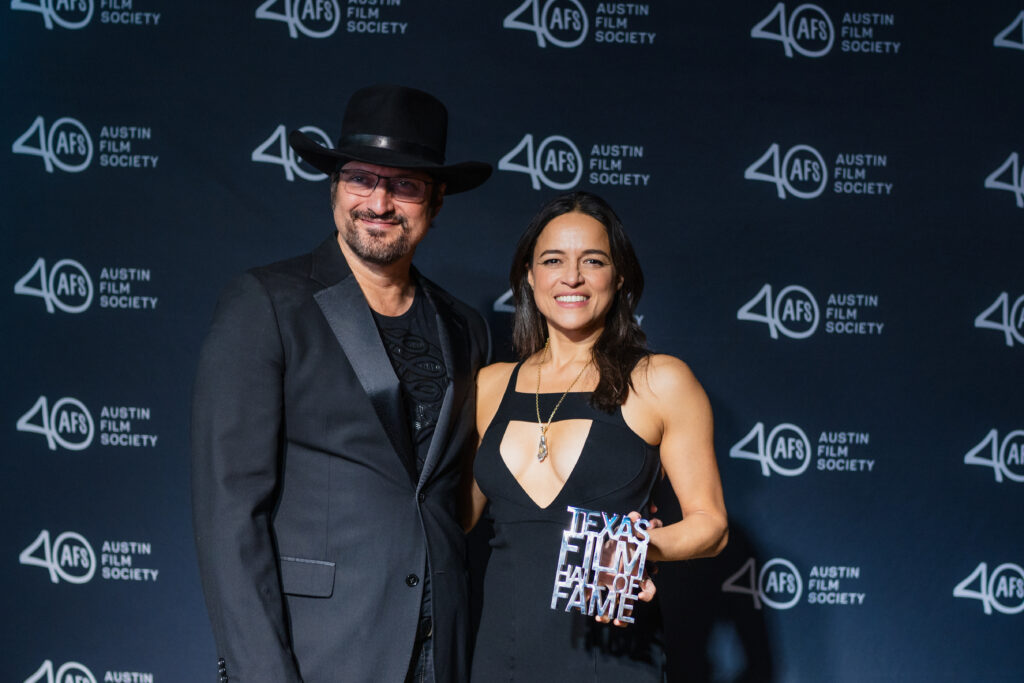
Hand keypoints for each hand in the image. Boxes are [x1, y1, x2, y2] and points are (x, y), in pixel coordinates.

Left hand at [594, 510, 658, 626]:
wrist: (612, 536)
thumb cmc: (623, 536)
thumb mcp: (626, 529)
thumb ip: (631, 524)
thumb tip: (634, 515)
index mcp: (636, 573)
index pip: (647, 588)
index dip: (646, 594)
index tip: (640, 597)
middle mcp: (627, 582)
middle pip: (630, 603)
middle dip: (625, 615)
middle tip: (618, 622)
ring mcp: (615, 584)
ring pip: (616, 606)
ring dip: (611, 614)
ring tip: (602, 619)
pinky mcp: (602, 581)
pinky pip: (600, 596)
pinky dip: (594, 601)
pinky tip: (587, 605)